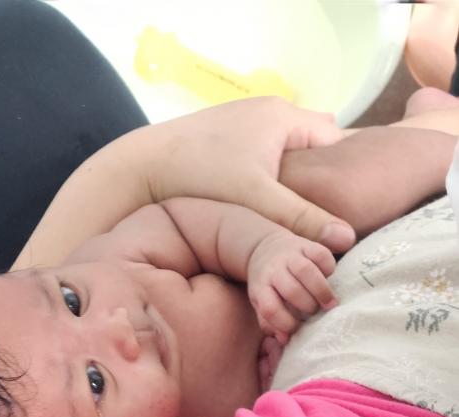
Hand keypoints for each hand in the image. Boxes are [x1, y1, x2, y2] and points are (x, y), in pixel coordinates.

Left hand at [141, 97, 355, 251]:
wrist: (139, 167)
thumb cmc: (199, 177)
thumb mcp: (256, 200)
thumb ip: (302, 219)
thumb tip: (346, 239)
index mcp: (284, 116)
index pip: (337, 142)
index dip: (344, 176)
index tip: (345, 209)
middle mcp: (268, 109)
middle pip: (313, 145)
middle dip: (318, 176)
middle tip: (319, 213)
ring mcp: (244, 118)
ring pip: (285, 150)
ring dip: (291, 176)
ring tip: (290, 210)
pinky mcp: (224, 134)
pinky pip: (262, 152)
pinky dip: (267, 173)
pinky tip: (259, 200)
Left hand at [247, 231, 337, 343]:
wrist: (264, 249)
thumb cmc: (267, 283)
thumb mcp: (261, 301)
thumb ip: (270, 321)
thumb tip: (284, 339)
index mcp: (261, 288)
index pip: (270, 308)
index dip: (285, 323)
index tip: (297, 329)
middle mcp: (274, 271)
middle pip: (291, 290)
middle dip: (307, 306)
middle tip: (316, 313)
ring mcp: (290, 256)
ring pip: (306, 271)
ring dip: (322, 290)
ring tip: (330, 304)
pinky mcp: (305, 245)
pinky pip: (321, 255)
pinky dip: (329, 268)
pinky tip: (328, 277)